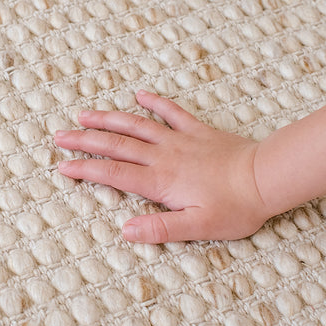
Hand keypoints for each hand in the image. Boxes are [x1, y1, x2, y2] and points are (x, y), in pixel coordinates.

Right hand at [54, 90, 268, 242]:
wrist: (266, 176)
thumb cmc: (236, 207)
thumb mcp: (198, 228)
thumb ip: (161, 229)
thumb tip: (125, 231)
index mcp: (160, 181)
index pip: (113, 174)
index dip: (85, 170)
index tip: (62, 167)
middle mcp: (164, 155)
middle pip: (116, 144)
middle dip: (85, 140)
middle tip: (59, 135)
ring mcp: (180, 139)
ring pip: (136, 124)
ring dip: (108, 118)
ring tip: (84, 114)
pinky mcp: (198, 131)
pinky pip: (171, 111)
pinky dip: (154, 101)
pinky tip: (139, 93)